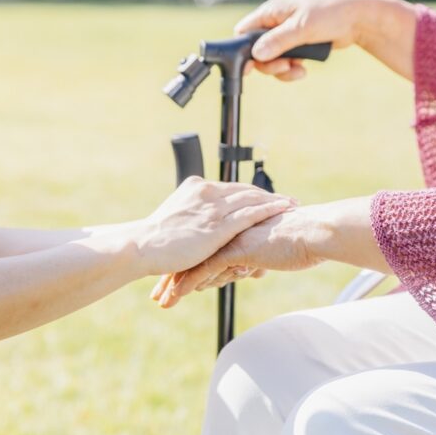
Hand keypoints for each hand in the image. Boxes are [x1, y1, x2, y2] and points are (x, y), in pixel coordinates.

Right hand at [134, 176, 294, 276]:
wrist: (142, 246)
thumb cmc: (153, 241)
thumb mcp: (173, 222)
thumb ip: (191, 219)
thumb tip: (198, 230)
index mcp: (196, 188)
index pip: (231, 189)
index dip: (251, 193)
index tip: (266, 196)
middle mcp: (207, 192)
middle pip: (245, 191)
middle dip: (268, 195)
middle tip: (288, 200)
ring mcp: (213, 208)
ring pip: (252, 199)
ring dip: (275, 201)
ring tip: (293, 204)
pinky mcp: (218, 225)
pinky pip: (250, 213)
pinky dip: (270, 209)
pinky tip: (284, 210)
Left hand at [151, 206, 327, 307]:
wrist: (314, 233)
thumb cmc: (299, 241)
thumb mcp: (270, 251)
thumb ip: (254, 258)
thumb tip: (248, 268)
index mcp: (233, 227)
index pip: (202, 246)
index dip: (185, 263)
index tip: (170, 278)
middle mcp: (227, 231)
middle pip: (192, 254)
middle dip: (172, 275)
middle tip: (157, 293)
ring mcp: (229, 239)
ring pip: (193, 263)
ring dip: (174, 284)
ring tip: (161, 300)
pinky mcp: (235, 250)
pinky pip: (205, 269)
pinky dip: (187, 284)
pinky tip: (174, 296)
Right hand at [236, 0, 418, 80]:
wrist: (358, 19)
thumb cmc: (330, 14)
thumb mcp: (302, 27)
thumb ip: (278, 41)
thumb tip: (256, 54)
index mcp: (271, 12)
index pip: (244, 31)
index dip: (243, 49)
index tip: (249, 66)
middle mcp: (275, 23)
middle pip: (257, 51)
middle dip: (269, 64)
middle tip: (285, 67)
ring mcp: (286, 35)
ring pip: (271, 60)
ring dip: (282, 69)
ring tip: (298, 70)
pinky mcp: (297, 46)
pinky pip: (285, 62)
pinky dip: (291, 70)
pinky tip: (303, 70)